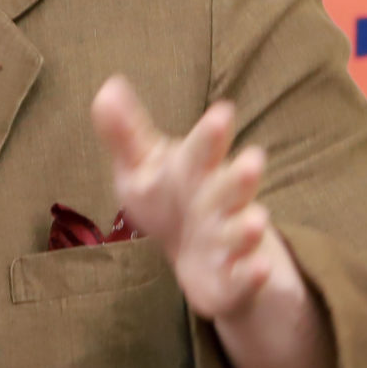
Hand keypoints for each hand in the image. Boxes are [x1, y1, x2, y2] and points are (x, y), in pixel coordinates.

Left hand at [90, 75, 298, 325]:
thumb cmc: (170, 199)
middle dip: (240, 176)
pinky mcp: (234, 278)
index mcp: (197, 169)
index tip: (222, 112)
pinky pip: (245, 276)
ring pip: (241, 231)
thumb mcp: (143, 167)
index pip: (203, 149)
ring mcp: (229, 240)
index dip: (211, 134)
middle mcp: (219, 201)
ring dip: (248, 228)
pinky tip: (259, 269)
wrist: (200, 257)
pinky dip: (252, 275)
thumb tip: (106, 89)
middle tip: (252, 160)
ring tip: (256, 221)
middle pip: (230, 187)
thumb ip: (126, 133)